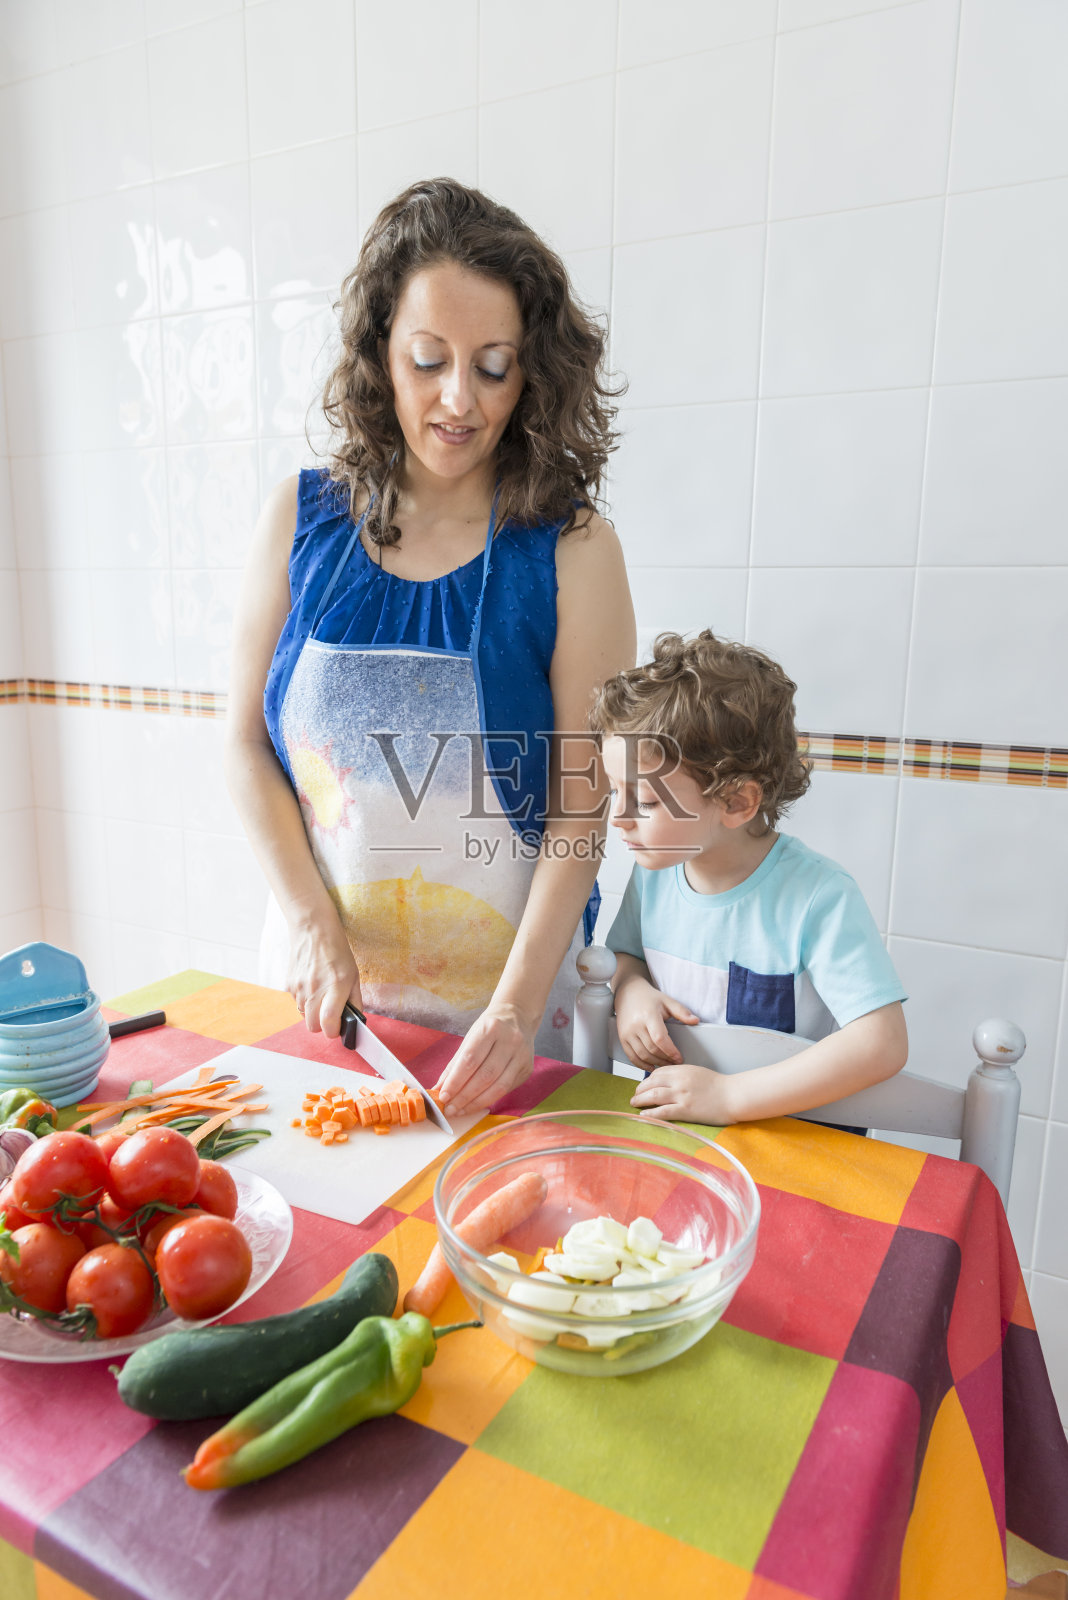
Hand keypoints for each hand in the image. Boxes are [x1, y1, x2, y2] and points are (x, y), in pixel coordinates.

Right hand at [287, 916, 361, 1039]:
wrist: (313, 930)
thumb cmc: (337, 952)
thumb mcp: (354, 975)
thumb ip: (354, 1000)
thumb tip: (354, 1020)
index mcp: (335, 986)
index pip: (328, 1023)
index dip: (334, 1031)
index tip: (338, 1028)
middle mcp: (315, 989)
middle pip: (313, 1026)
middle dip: (322, 1025)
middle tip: (330, 1014)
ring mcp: (299, 988)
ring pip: (303, 1016)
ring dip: (313, 1012)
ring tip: (321, 995)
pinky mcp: (289, 985)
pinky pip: (297, 1003)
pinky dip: (305, 1001)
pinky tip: (312, 986)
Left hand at [433, 1003, 534, 1115]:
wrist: (518, 1017)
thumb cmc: (489, 1028)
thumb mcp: (470, 1038)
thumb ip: (455, 1064)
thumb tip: (439, 1089)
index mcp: (491, 1028)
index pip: (470, 1060)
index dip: (456, 1081)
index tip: (443, 1097)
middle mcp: (510, 1041)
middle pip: (485, 1076)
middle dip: (465, 1096)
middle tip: (450, 1109)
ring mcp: (522, 1055)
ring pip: (498, 1087)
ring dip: (477, 1103)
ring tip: (460, 1111)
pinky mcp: (527, 1069)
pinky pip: (506, 1089)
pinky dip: (489, 1099)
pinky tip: (476, 1105)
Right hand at [614, 977, 698, 1069]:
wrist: (628, 993)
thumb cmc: (649, 998)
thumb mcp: (667, 1001)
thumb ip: (681, 1011)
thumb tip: (695, 1021)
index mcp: (648, 1015)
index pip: (660, 1038)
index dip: (670, 1051)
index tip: (679, 1058)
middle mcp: (636, 1025)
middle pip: (652, 1049)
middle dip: (665, 1060)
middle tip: (675, 1063)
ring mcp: (627, 1033)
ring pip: (642, 1055)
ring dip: (656, 1064)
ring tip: (666, 1065)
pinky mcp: (622, 1038)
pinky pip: (631, 1056)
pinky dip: (641, 1065)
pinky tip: (651, 1066)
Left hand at [630, 1063, 733, 1124]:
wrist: (734, 1095)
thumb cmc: (719, 1086)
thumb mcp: (697, 1073)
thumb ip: (682, 1075)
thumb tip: (667, 1082)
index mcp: (682, 1070)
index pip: (658, 1073)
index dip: (647, 1080)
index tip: (643, 1086)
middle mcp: (679, 1081)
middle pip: (651, 1083)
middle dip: (640, 1090)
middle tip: (635, 1096)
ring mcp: (681, 1095)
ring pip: (653, 1096)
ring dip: (640, 1100)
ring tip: (634, 1103)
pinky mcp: (685, 1110)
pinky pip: (662, 1111)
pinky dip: (650, 1113)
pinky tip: (643, 1115)